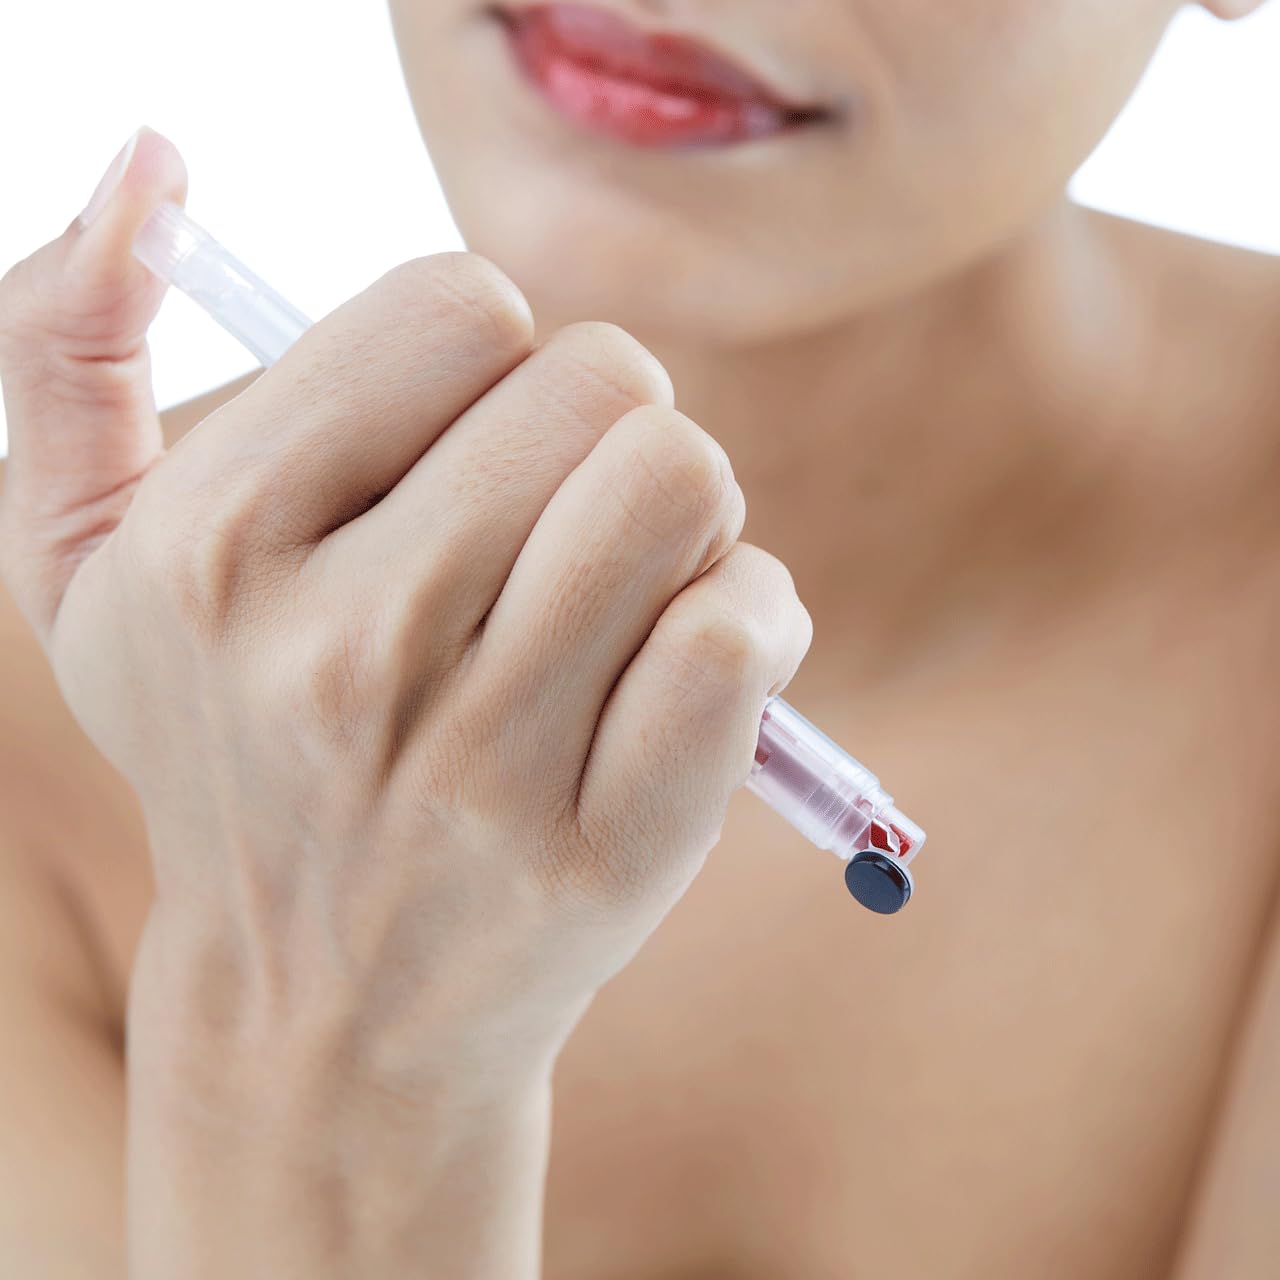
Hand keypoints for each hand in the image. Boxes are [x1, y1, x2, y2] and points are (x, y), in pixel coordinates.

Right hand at [0, 127, 812, 1090]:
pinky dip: (751, 618)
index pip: (464, 305)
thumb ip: (66, 353)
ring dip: (684, 517)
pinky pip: (741, 628)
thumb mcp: (86, 570)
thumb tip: (145, 163)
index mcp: (213, 546)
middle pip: (599, 383)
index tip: (464, 453)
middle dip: (603, 434)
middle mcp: (338, 652)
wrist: (324, 1010)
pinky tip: (686, 667)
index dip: (494, 363)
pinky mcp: (604, 848)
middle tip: (557, 531)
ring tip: (623, 590)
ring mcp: (478, 762)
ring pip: (683, 485)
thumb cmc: (233, 754)